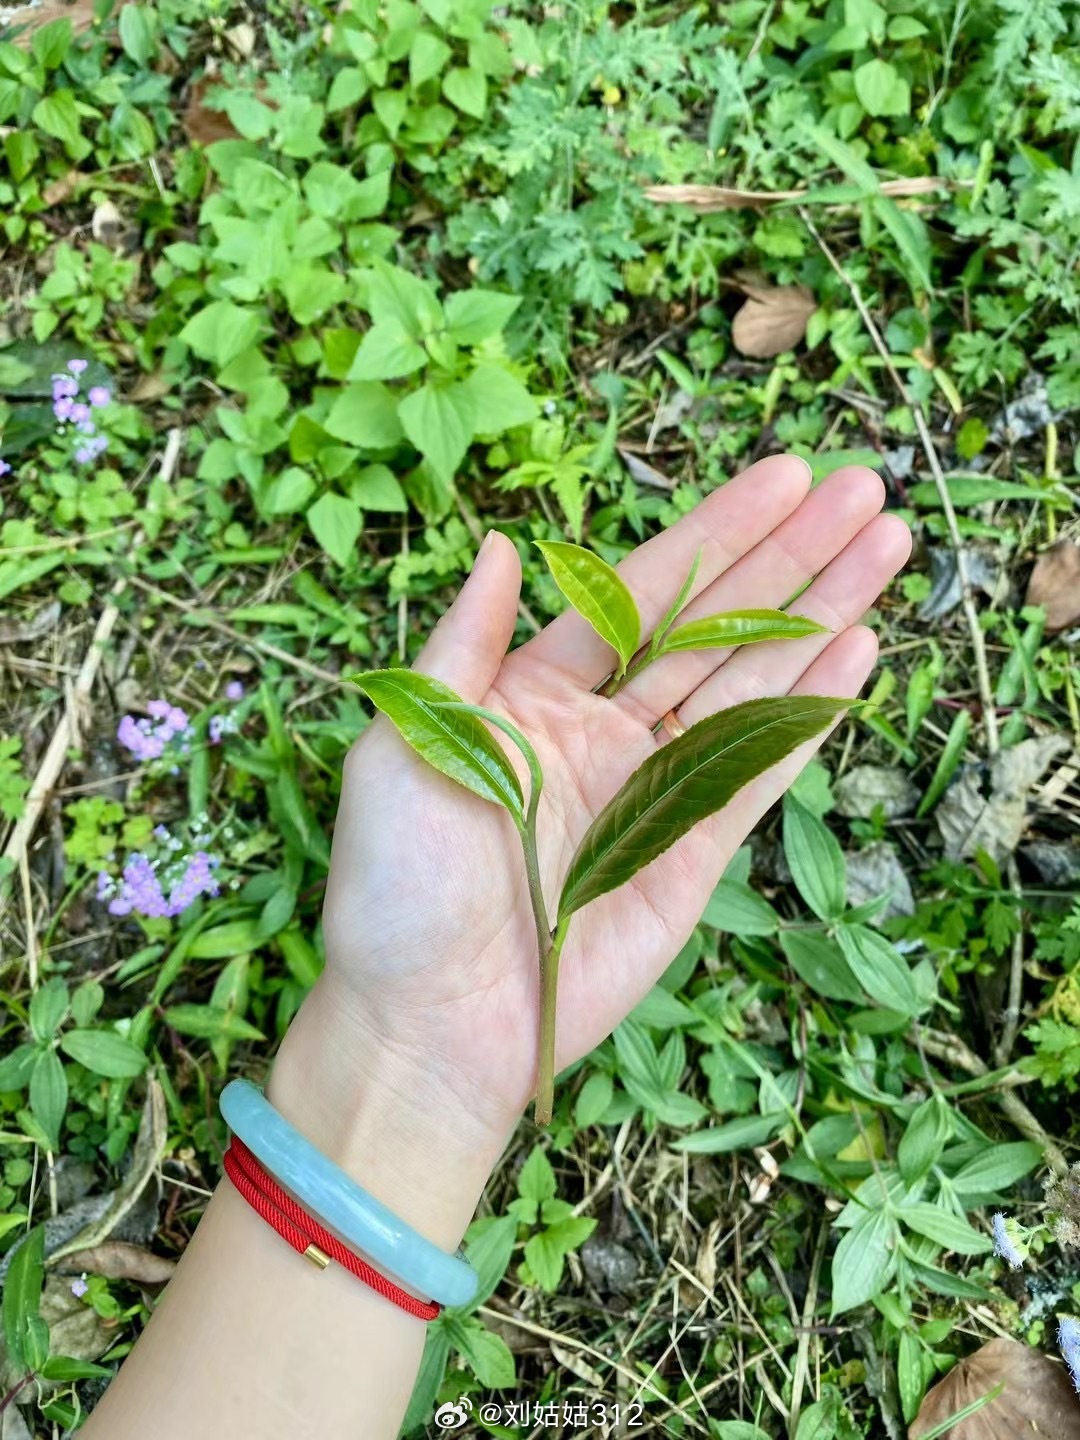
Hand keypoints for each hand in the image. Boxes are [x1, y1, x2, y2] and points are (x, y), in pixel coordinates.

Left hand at [271, 455, 909, 1243]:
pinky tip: (857, 651)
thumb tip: (504, 546)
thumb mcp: (406, 746)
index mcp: (533, 692)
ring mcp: (654, 787)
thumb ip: (464, 646)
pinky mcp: (692, 849)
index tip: (782, 476)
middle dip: (788, 555)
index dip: (715, 533)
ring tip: (884, 546)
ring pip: (752, 682)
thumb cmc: (396, 887)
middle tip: (860, 489)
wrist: (432, 1024)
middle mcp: (604, 728)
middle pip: (714, 624)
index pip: (640, 592)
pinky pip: (762, 767)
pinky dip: (811, 712)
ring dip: (819, 614)